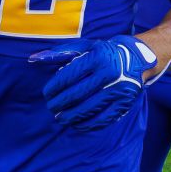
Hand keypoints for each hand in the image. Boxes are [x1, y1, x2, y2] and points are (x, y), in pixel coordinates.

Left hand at [30, 35, 157, 131]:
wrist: (138, 59)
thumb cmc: (104, 52)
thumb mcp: (84, 47)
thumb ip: (58, 53)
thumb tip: (32, 59)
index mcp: (97, 57)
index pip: (69, 76)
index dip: (54, 87)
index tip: (46, 93)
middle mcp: (109, 73)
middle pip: (77, 94)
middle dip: (60, 103)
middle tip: (50, 107)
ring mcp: (118, 90)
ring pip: (89, 108)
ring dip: (71, 116)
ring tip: (60, 118)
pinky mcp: (124, 103)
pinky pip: (103, 118)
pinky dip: (88, 124)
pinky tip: (76, 124)